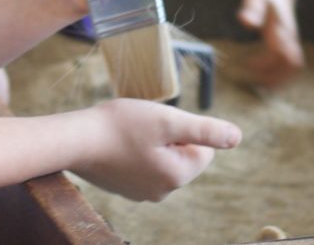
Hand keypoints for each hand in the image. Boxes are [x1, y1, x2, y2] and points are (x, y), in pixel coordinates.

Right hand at [71, 99, 240, 200]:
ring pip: (162, 158)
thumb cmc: (120, 126)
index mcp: (177, 176)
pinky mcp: (124, 187)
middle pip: (182, 154)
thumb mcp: (168, 120)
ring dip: (151, 141)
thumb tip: (237, 137)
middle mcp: (162, 191)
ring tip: (128, 133)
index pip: (203, 150)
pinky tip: (118, 143)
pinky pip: (142, 164)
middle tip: (143, 126)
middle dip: (168, 136)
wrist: (75, 141)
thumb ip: (205, 130)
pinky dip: (134, 150)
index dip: (182, 129)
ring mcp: (141, 192)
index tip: (158, 125)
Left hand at [236, 0, 304, 86]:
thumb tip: (246, 22)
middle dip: (278, 79)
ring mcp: (291, 41)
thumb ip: (250, 9)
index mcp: (280, 29)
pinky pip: (291, 64)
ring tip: (263, 87)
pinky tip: (265, 76)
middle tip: (258, 86)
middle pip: (293, 66)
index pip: (279, 53)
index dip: (265, 64)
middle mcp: (289, 38)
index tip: (248, 65)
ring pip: (295, 67)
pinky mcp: (290, 44)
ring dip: (282, 80)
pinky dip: (282, 75)